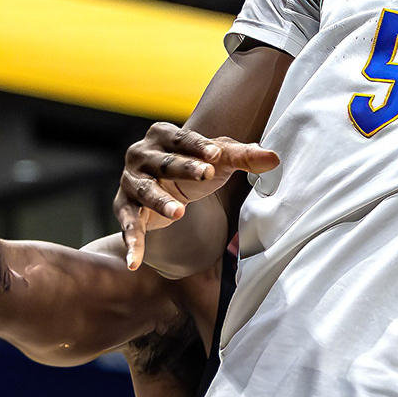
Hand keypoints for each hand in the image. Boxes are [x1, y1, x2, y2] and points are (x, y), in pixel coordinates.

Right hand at [114, 121, 278, 270]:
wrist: (170, 186)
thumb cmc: (196, 166)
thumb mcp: (220, 160)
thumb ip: (245, 157)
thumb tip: (274, 159)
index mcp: (163, 135)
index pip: (183, 139)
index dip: (199, 146)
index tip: (216, 155)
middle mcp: (141, 155)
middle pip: (164, 162)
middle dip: (184, 168)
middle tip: (206, 176)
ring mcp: (130, 181)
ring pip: (145, 191)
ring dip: (160, 202)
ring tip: (179, 212)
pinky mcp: (123, 207)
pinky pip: (128, 225)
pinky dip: (131, 243)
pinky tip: (134, 261)